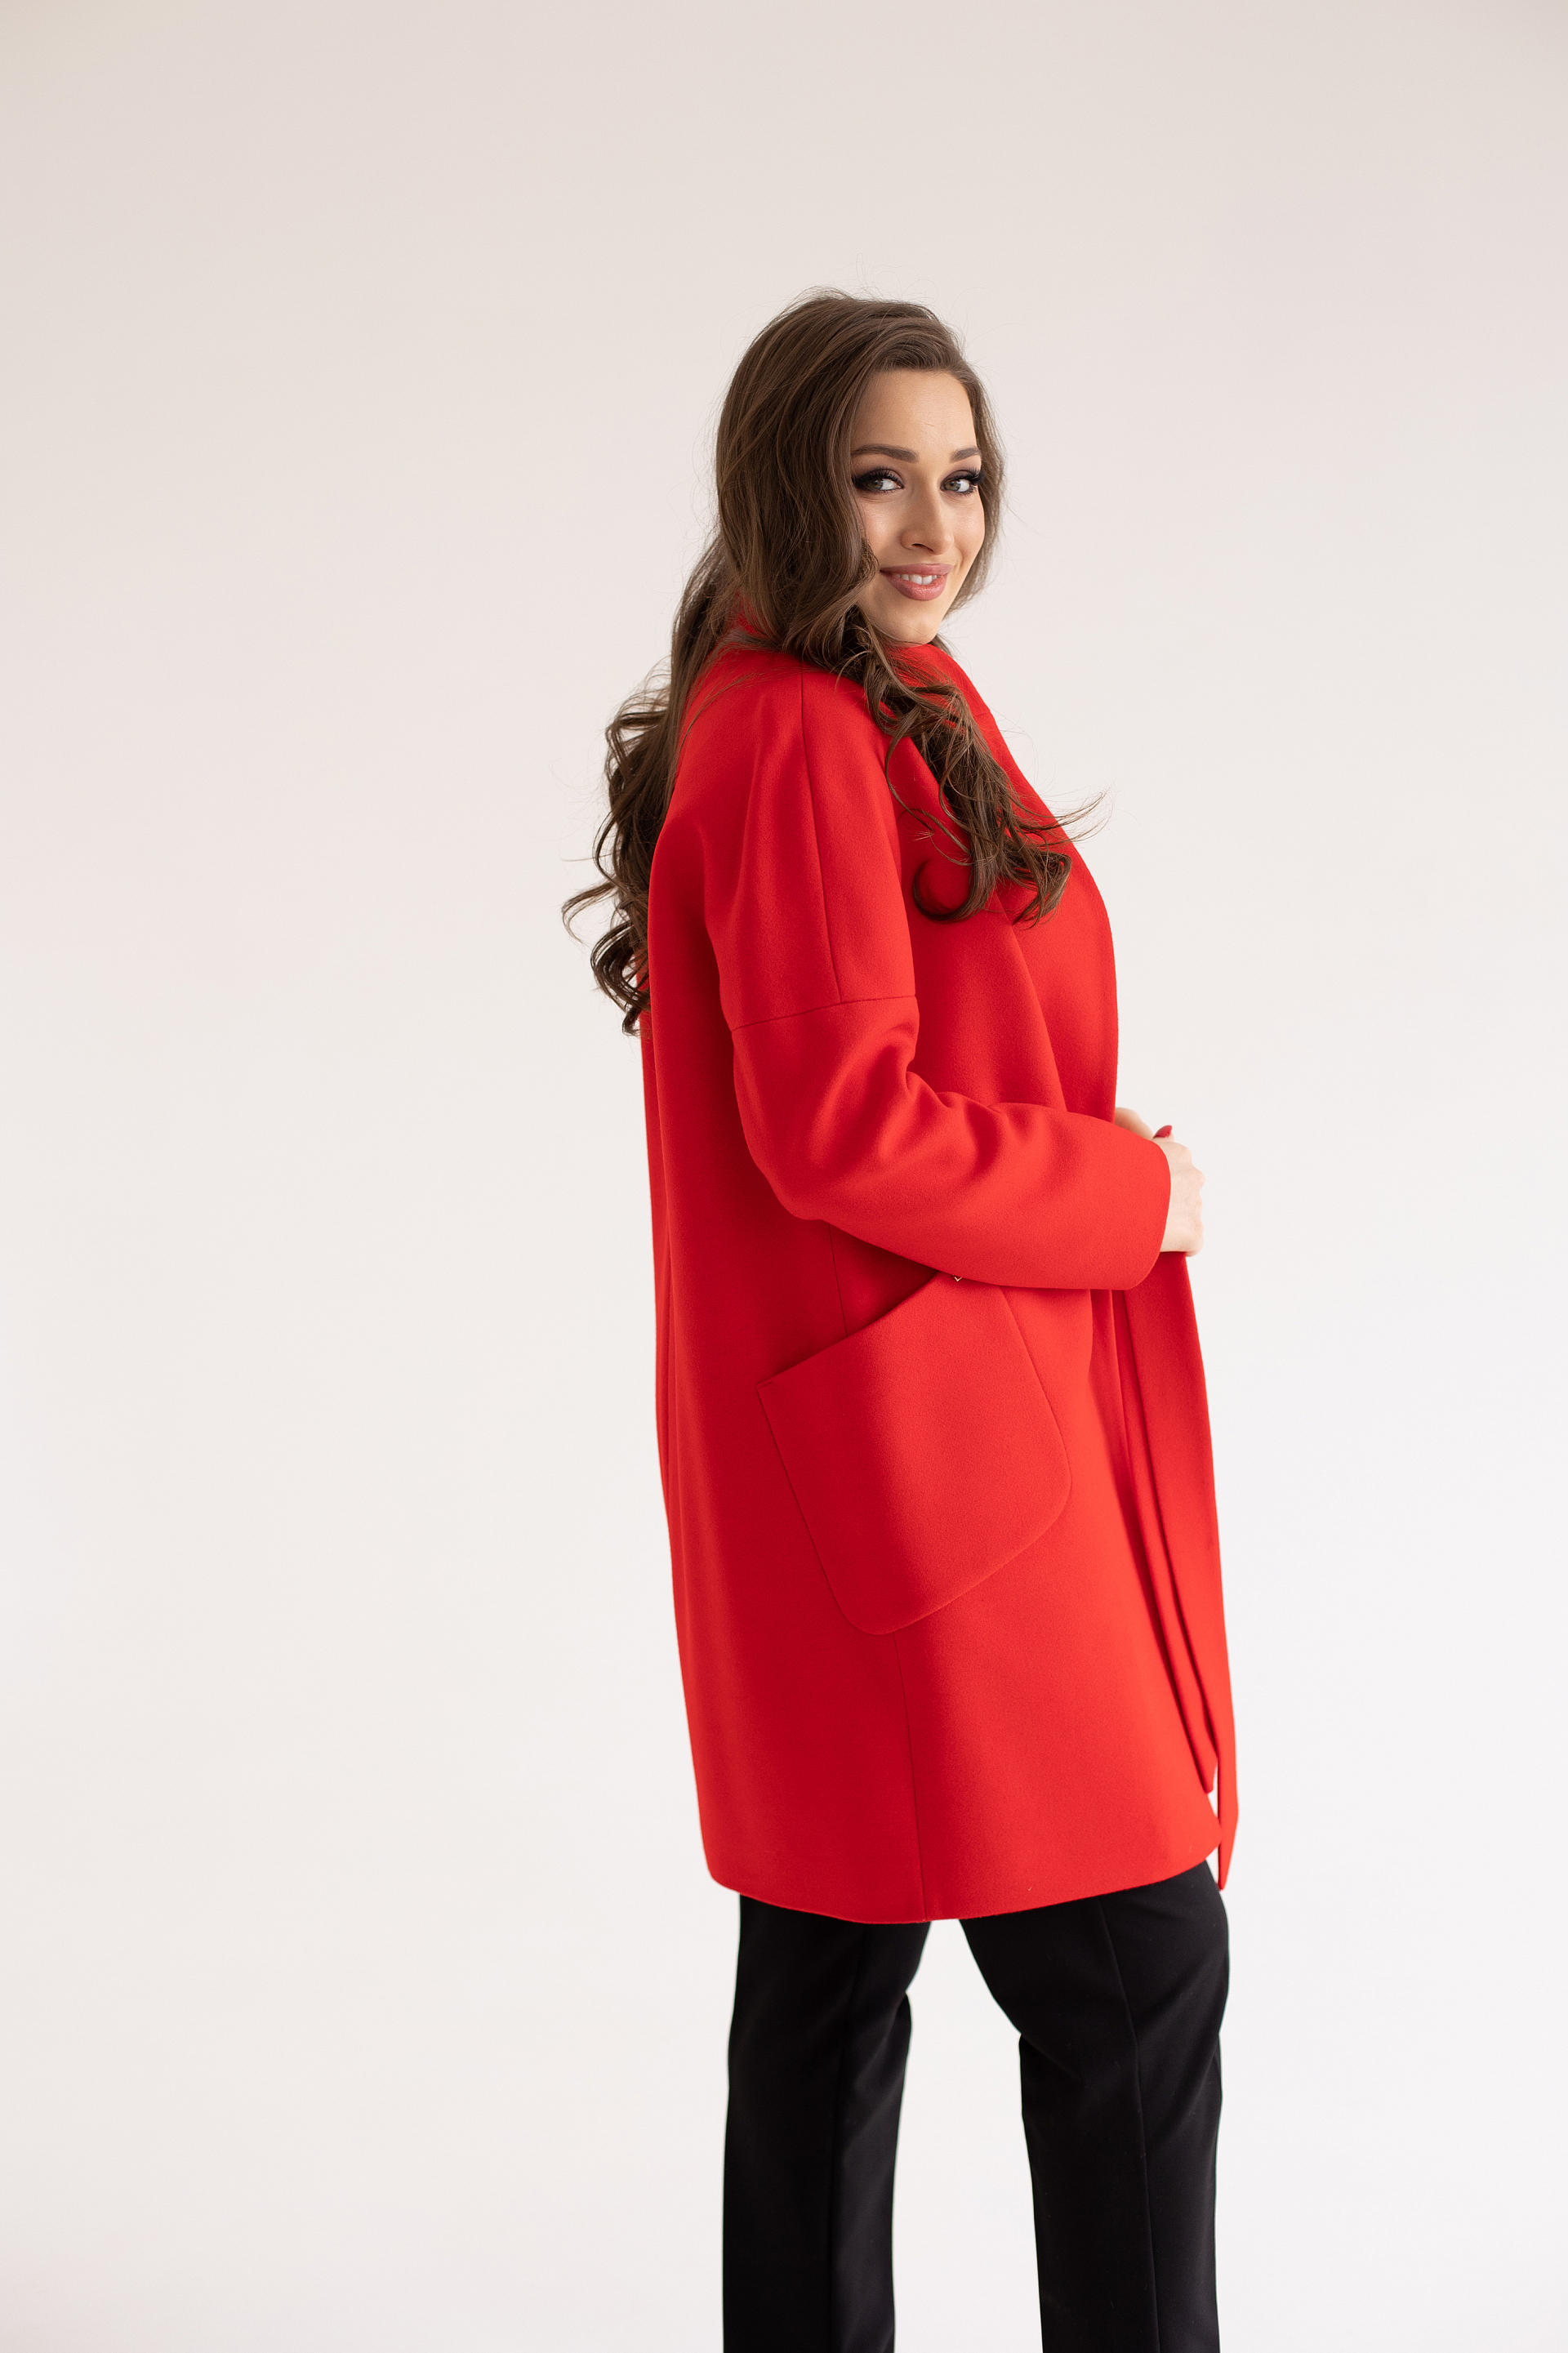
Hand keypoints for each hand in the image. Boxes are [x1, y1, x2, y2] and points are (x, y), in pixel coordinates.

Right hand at [1114, 1106, 1204, 1254]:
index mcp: (1177, 1153)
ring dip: (1170, 1222)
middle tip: (1137, 1208)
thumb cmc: (1105, 1169)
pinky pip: (1192, 1243)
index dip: (1156, 1179)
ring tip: (1142, 1226)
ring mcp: (1194, 1205)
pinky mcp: (1193, 1233)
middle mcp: (1192, 1177)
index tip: (1137, 1187)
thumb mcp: (1118, 1137)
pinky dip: (1178, 1246)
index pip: (1176, 1167)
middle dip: (1167, 1199)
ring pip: (1188, 1215)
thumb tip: (1168, 1132)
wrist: (1104, 1201)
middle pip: (1184, 1190)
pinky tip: (1157, 1243)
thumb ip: (1139, 1129)